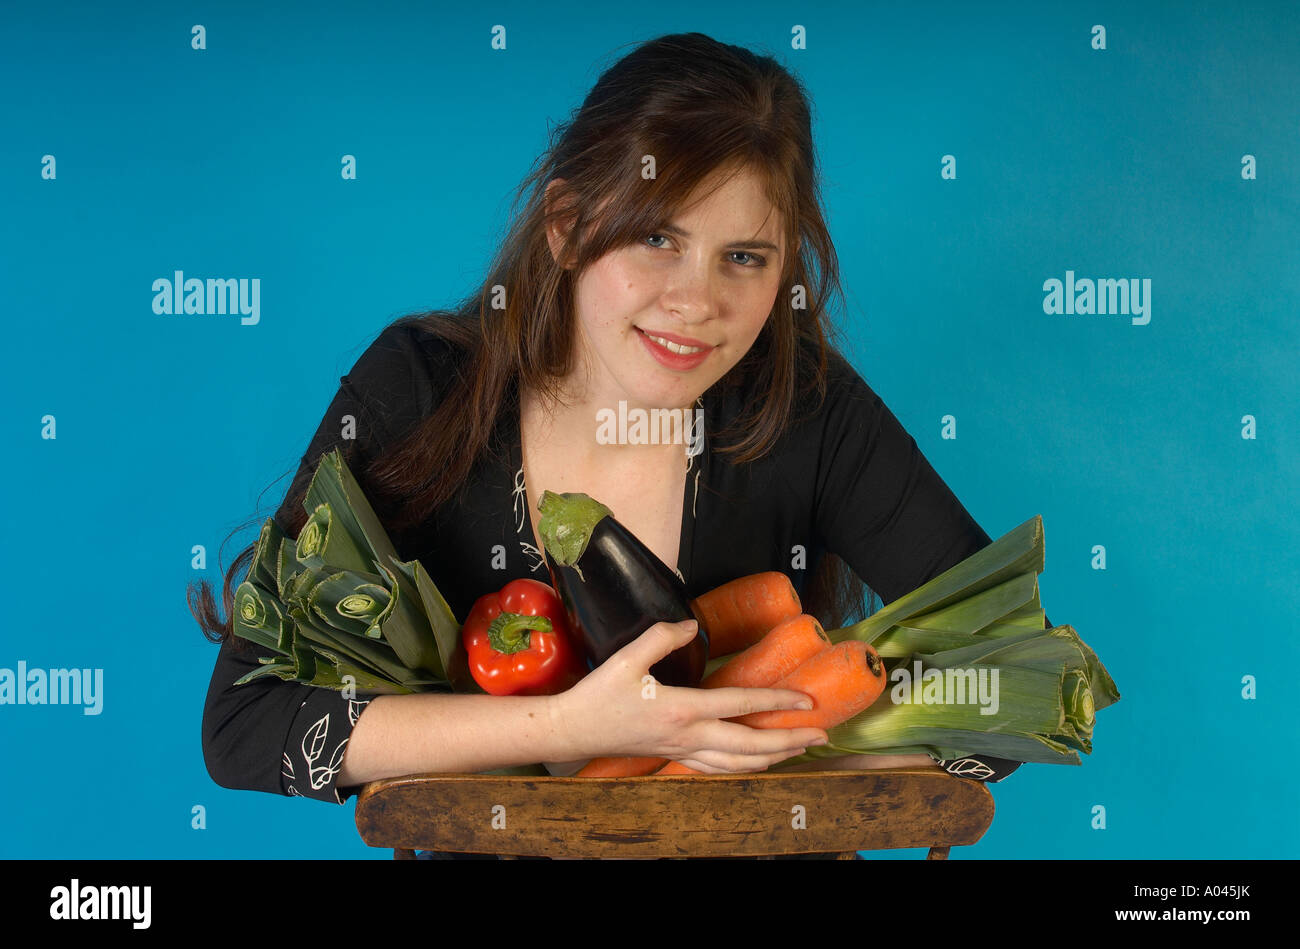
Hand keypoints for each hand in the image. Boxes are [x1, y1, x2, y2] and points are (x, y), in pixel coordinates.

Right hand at [551, 618, 828, 772]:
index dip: (777, 702)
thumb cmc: (597, 695)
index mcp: (682, 709)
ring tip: (800, 750)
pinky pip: (718, 768)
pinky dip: (744, 767)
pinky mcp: (674, 757)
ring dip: (774, 758)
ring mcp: (682, 752)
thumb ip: (661, 636)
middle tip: (822, 733)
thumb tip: (692, 625)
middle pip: (751, 745)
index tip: (807, 699)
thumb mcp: (626, 657)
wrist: (571, 731)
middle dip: (791, 741)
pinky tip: (757, 763)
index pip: (741, 706)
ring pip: (739, 763)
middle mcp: (688, 736)